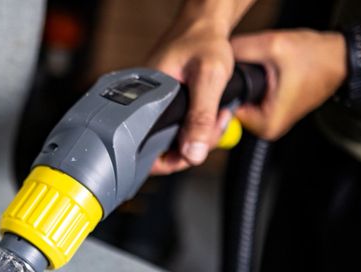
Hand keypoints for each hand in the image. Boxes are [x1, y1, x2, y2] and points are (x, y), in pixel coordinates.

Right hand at [147, 20, 235, 173]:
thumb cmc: (203, 41)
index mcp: (143, 100)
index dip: (170, 158)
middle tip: (214, 129)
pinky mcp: (166, 107)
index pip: (145, 150)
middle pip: (161, 149)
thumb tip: (193, 154)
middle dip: (193, 147)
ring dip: (200, 137)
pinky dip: (198, 127)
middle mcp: (144, 106)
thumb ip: (201, 117)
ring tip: (218, 117)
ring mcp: (155, 108)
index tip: (194, 152)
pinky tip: (212, 115)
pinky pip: (179, 129)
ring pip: (173, 140)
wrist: (204, 24)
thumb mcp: (209, 78)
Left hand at [231, 29, 346, 139]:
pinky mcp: (272, 115)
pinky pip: (251, 102)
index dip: (224, 90)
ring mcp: (270, 124)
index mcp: (266, 123)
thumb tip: (216, 60)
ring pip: (241, 104)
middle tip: (253, 68)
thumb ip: (240, 51)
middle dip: (237, 86)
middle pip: (232, 108)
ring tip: (264, 70)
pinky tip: (266, 75)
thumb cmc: (315, 56)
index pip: (225, 112)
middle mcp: (267, 130)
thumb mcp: (273, 45)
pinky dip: (254, 88)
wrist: (340, 59)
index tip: (230, 77)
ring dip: (246, 86)